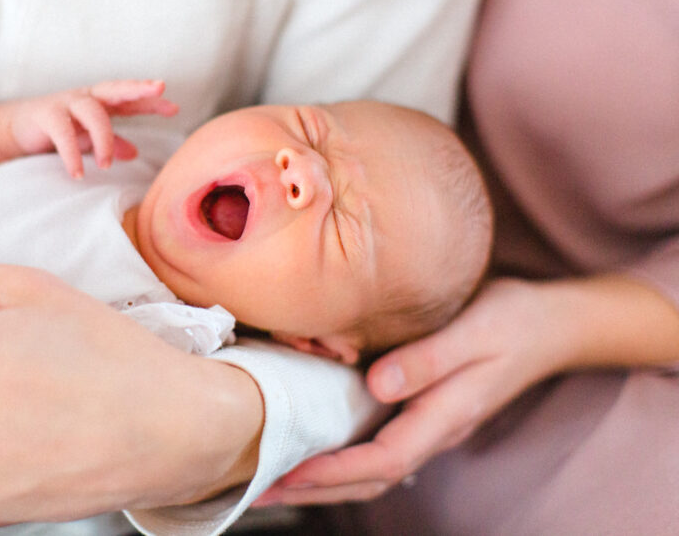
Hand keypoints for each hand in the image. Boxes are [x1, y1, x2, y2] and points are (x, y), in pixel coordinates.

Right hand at [0, 79, 177, 175]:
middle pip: (116, 88)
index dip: (150, 102)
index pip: (130, 99)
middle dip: (138, 88)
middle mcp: (86, 97)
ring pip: (94, 112)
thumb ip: (110, 143)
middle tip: (158, 90)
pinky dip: (72, 154)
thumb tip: (135, 154)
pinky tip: (78, 173)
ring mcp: (66, 102)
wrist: (16, 130)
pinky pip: (64, 133)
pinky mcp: (46, 114)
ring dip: (104, 140)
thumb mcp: (87, 139)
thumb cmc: (57, 132)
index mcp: (99, 103)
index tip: (174, 108)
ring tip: (106, 165)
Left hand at [255, 278, 567, 505]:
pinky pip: (375, 441)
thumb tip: (376, 385)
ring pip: (370, 465)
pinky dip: (340, 450)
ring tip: (275, 475)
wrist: (550, 323)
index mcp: (445, 415)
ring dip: (324, 476)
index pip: (383, 460)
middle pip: (370, 477)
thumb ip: (427, 359)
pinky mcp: (420, 405)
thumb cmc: (513, 321)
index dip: (333, 471)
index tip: (287, 472)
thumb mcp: (474, 331)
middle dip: (316, 488)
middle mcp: (432, 428)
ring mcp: (427, 421)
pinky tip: (312, 440)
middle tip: (260, 489)